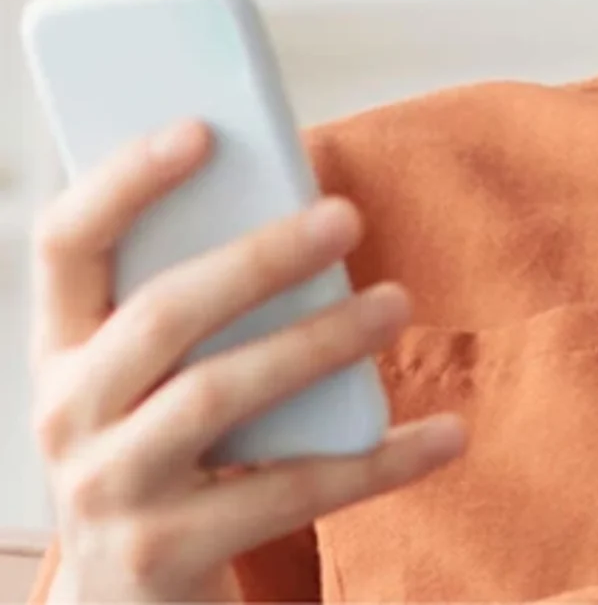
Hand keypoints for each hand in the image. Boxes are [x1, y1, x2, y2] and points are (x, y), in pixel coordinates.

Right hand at [31, 120, 465, 603]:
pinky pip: (288, 490)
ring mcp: (109, 491)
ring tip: (396, 303)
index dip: (125, 180)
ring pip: (219, 393)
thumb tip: (306, 202)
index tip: (202, 129)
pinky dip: (378, 460)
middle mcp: (67, 414)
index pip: (67, 242)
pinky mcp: (166, 554)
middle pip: (162, 313)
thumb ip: (203, 296)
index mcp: (64, 346)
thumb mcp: (158, 373)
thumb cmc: (169, 446)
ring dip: (318, 341)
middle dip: (260, 258)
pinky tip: (444, 434)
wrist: (135, 603)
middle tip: (346, 217)